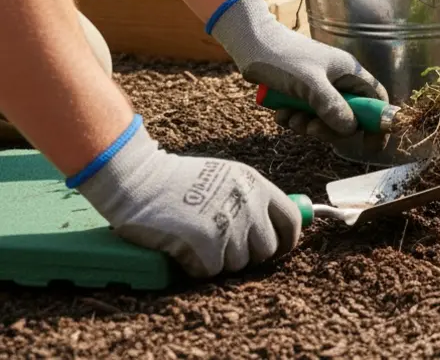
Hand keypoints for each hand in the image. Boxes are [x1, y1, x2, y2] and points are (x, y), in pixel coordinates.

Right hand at [75, 117, 301, 277]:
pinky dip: (196, 267)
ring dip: (219, 260)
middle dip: (248, 255)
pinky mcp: (206, 244)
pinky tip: (182, 249)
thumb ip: (251, 197)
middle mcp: (248, 203)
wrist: (138, 179)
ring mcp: (229, 224)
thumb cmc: (178, 180)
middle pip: (267, 249)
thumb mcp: (226, 177)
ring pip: (238, 264)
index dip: (287, 240)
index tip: (277, 249)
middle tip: (224, 248)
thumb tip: (275, 226)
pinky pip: (211, 271)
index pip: (292, 219)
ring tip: (197, 240)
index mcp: (256, 185)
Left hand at [209, 0, 386, 139]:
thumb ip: (332, 106)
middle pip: (349, 116)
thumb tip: (351, 130)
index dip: (378, 123)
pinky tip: (280, 113)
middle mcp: (339, 81)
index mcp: (350, 73)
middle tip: (310, 129)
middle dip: (329, 128)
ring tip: (289, 117)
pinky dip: (294, 118)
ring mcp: (321, 87)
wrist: (250, 43)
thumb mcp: (309, 84)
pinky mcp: (303, 93)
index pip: (377, 99)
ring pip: (325, 119)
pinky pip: (307, 115)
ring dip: (307, 124)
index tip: (370, 146)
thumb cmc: (282, 57)